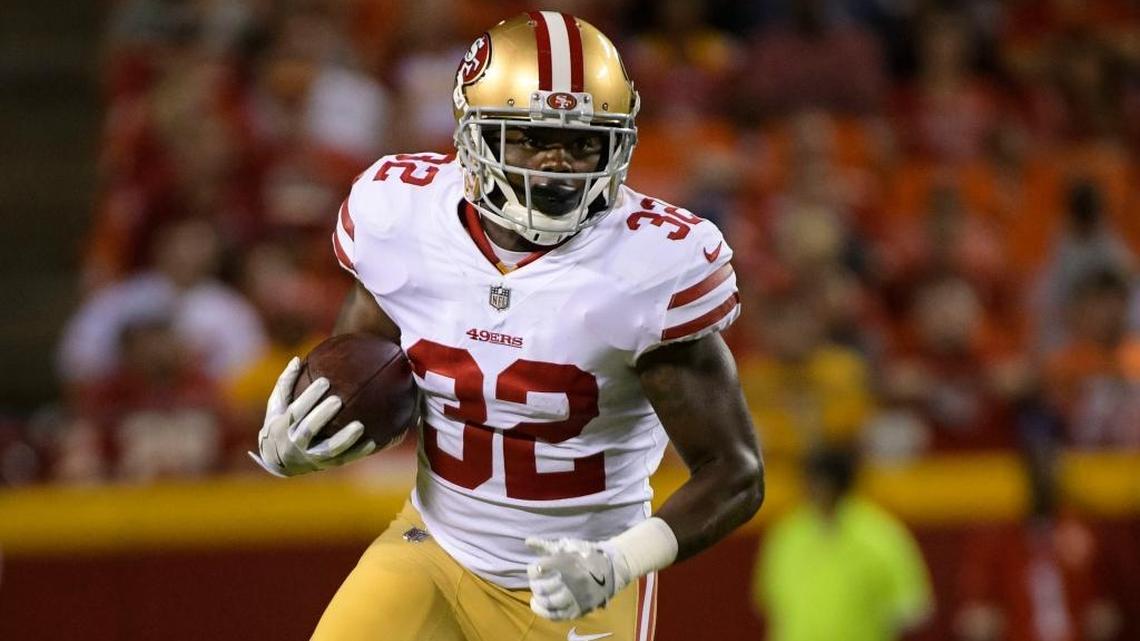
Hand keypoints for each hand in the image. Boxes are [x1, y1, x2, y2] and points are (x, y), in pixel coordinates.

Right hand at [247, 357, 375, 476]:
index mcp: (283, 426)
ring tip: (360, 425)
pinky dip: (358, 452)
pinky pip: (344, 459)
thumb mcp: (276, 406)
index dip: (309, 397)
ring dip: (345, 439)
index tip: (325, 381)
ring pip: (329, 450)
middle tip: (338, 400)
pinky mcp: (326, 465)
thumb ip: (286, 383)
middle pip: (308, 430)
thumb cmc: (280, 423)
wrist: (279, 462)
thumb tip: (297, 359)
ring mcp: (311, 457)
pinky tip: (374, 442)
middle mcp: (295, 444)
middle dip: (322, 415)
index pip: (296, 410)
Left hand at [525, 537, 631, 620]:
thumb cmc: (585, 555)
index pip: (539, 569)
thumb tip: (527, 541)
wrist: (611, 568)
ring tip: (537, 595)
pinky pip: (557, 615)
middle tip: (536, 582)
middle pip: (541, 587)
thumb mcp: (567, 546)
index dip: (533, 569)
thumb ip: (546, 546)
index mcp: (566, 562)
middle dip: (535, 584)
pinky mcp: (579, 608)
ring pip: (548, 602)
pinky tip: (538, 605)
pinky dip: (544, 612)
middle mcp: (571, 581)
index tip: (535, 568)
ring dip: (538, 598)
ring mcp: (575, 596)